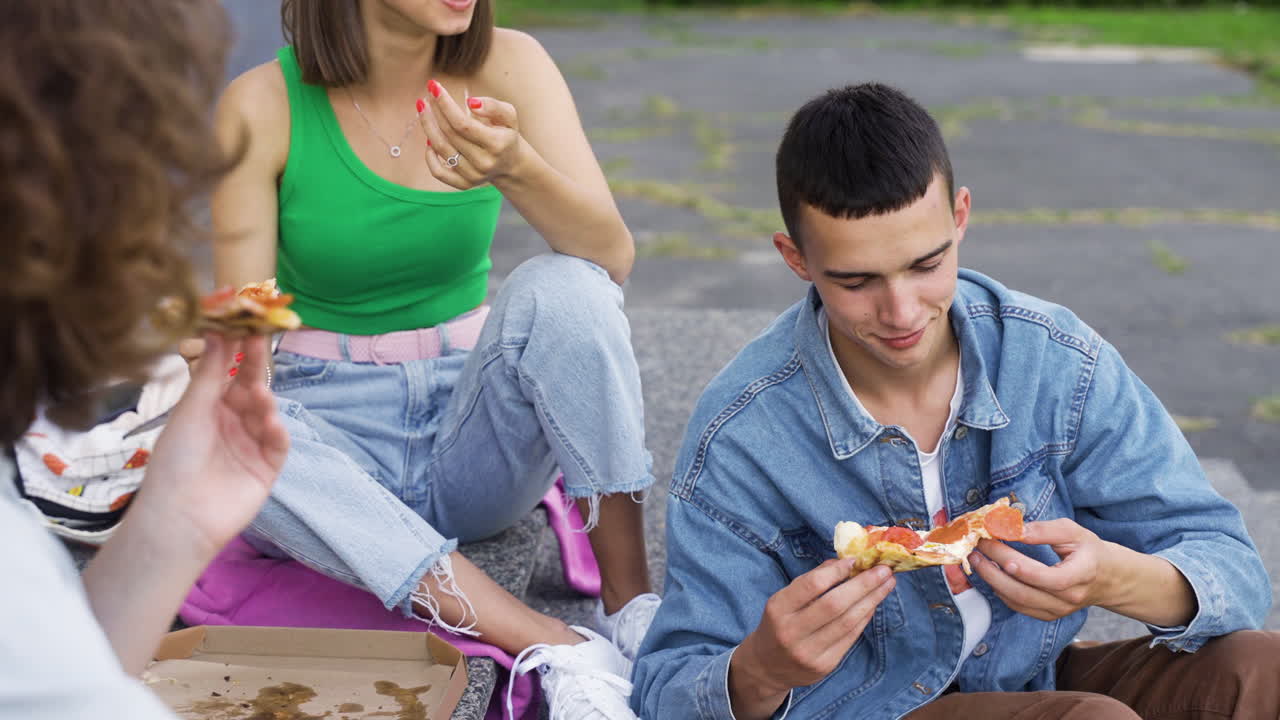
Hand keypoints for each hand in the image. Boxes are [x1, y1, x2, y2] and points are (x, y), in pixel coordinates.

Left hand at [132, 332, 288, 557]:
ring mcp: (251, 443)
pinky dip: (276, 431)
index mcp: (209, 407)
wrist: (180, 516)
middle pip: (251, 386)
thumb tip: (219, 330)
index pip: (229, 371)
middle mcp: (232, 421)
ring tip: (258, 394)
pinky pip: (278, 443)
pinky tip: (270, 422)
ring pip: (267, 412)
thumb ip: (212, 373)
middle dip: (256, 364)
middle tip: (262, 337)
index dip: (237, 347)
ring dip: (264, 400)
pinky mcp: (267, 466)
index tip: (245, 321)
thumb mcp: (191, 411)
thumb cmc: (175, 461)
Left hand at [419, 79, 522, 188]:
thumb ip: (493, 106)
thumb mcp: (509, 116)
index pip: (462, 123)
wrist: (511, 164)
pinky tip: (428, 139)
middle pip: (449, 134)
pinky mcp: (464, 184)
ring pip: (441, 149)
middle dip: (434, 111)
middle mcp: (484, 162)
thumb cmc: (506, 134)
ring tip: (423, 109)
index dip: (445, 104)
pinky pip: (438, 172)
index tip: (434, 87)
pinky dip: (429, 156)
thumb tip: (471, 102)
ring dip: (428, 127)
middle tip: (426, 95)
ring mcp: (473, 176)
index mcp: (496, 144)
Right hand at [730, 559, 895, 719]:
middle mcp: (791, 631)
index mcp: (778, 608)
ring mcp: (809, 652)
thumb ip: (811, 581)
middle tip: (884, 570)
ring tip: (887, 584)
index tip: (856, 560)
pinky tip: (874, 604)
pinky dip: (865, 617)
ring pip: (848, 622)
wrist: (767, 667)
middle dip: (864, 585)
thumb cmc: (779, 624)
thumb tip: (844, 562)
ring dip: (872, 600)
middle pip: (835, 604)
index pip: (812, 586)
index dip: (836, 571)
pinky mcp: (825, 666)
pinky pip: (850, 637)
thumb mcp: (783, 600)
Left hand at [971, 518, 1114, 621]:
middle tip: (977, 550)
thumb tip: (1013, 529)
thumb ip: (1044, 530)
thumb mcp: (1074, 532)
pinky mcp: (1048, 614)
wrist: (1107, 578)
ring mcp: (1058, 610)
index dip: (1021, 567)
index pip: (1049, 578)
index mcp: (1082, 574)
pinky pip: (1019, 606)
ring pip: (1018, 601)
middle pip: (1026, 591)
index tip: (996, 546)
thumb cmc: (1089, 550)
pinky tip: (990, 573)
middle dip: (995, 570)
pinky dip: (1000, 590)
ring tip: (977, 560)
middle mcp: (1070, 597)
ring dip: (992, 580)